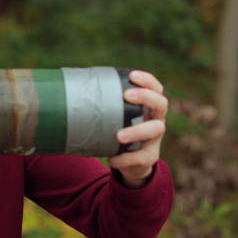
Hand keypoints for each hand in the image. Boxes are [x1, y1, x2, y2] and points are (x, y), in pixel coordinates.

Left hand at [107, 70, 167, 187]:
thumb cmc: (119, 131)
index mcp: (148, 107)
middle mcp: (156, 120)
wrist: (130, 161)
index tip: (132, 75)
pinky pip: (141, 158)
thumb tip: (76, 86)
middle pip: (161, 104)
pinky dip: (126, 158)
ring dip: (137, 131)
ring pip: (155, 130)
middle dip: (145, 97)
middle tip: (126, 95)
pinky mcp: (149, 157)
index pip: (156, 89)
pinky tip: (111, 159)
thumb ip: (106, 104)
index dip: (147, 80)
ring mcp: (155, 139)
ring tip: (119, 136)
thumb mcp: (116, 117)